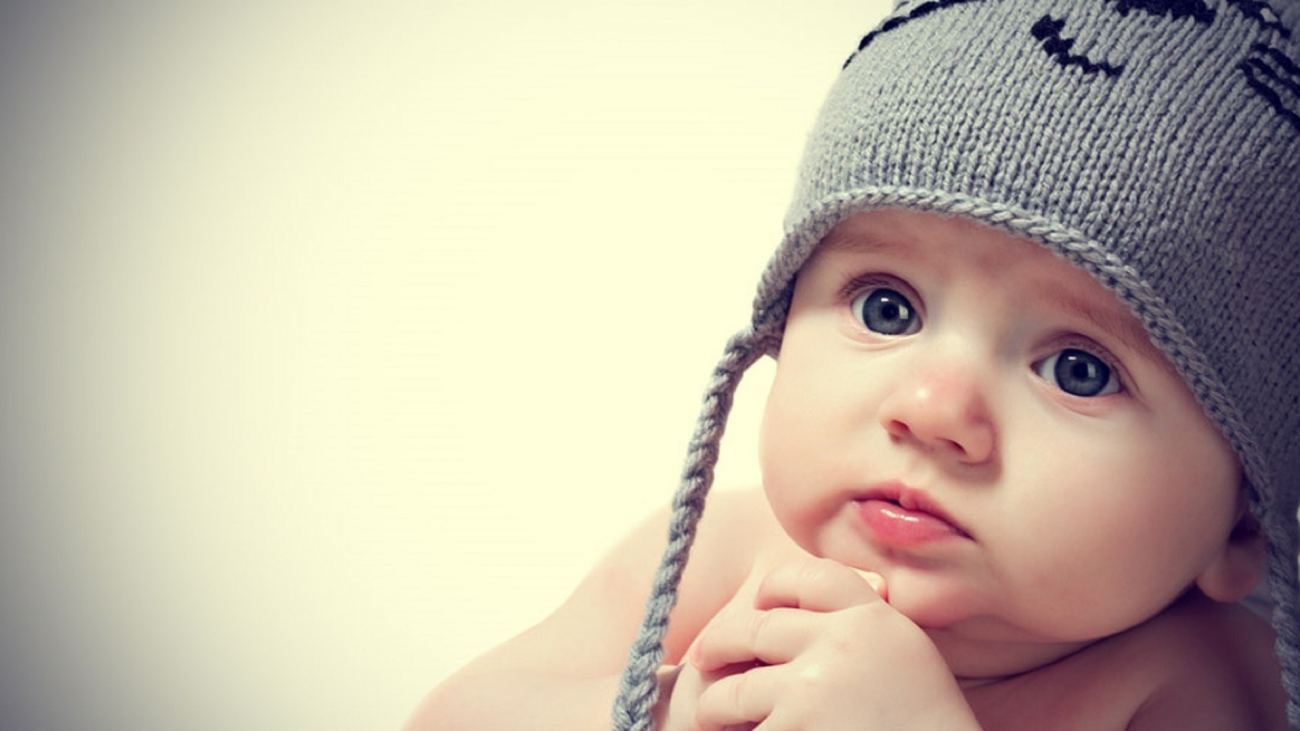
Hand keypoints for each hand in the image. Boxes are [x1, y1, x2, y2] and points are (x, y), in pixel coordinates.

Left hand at [685, 557, 978, 729]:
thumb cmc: (926, 729)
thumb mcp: (909, 661)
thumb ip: (865, 631)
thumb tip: (795, 613)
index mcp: (876, 619)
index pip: (811, 576)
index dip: (776, 587)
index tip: (759, 604)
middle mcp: (843, 642)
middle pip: (756, 627)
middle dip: (723, 644)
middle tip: (705, 658)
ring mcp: (812, 687)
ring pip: (736, 688)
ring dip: (718, 705)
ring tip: (714, 716)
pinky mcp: (791, 729)